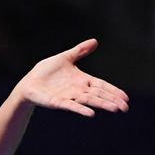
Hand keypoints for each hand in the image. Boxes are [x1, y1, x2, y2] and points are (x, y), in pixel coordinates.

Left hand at [14, 39, 129, 116]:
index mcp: (81, 80)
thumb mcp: (65, 58)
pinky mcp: (58, 102)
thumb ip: (80, 51)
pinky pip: (71, 106)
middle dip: (111, 100)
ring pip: (88, 101)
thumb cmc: (46, 71)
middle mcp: (78, 90)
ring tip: (114, 109)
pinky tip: (90, 114)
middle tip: (125, 107)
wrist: (29, 82)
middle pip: (98, 94)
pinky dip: (80, 109)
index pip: (101, 85)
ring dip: (101, 104)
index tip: (125, 98)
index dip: (112, 91)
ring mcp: (68, 96)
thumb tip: (95, 41)